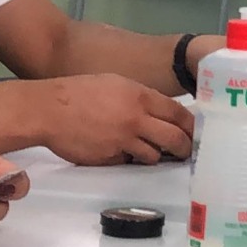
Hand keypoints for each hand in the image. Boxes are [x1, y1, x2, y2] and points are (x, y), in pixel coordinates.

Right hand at [32, 76, 194, 165]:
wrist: (50, 109)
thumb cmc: (82, 92)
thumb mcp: (116, 84)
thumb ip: (141, 98)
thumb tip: (160, 113)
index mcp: (141, 97)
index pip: (178, 114)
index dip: (191, 126)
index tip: (197, 133)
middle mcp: (137, 120)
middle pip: (174, 139)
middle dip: (184, 148)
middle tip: (186, 152)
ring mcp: (124, 142)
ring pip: (154, 156)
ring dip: (155, 155)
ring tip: (149, 151)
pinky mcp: (110, 159)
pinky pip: (128, 162)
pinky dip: (128, 159)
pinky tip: (120, 152)